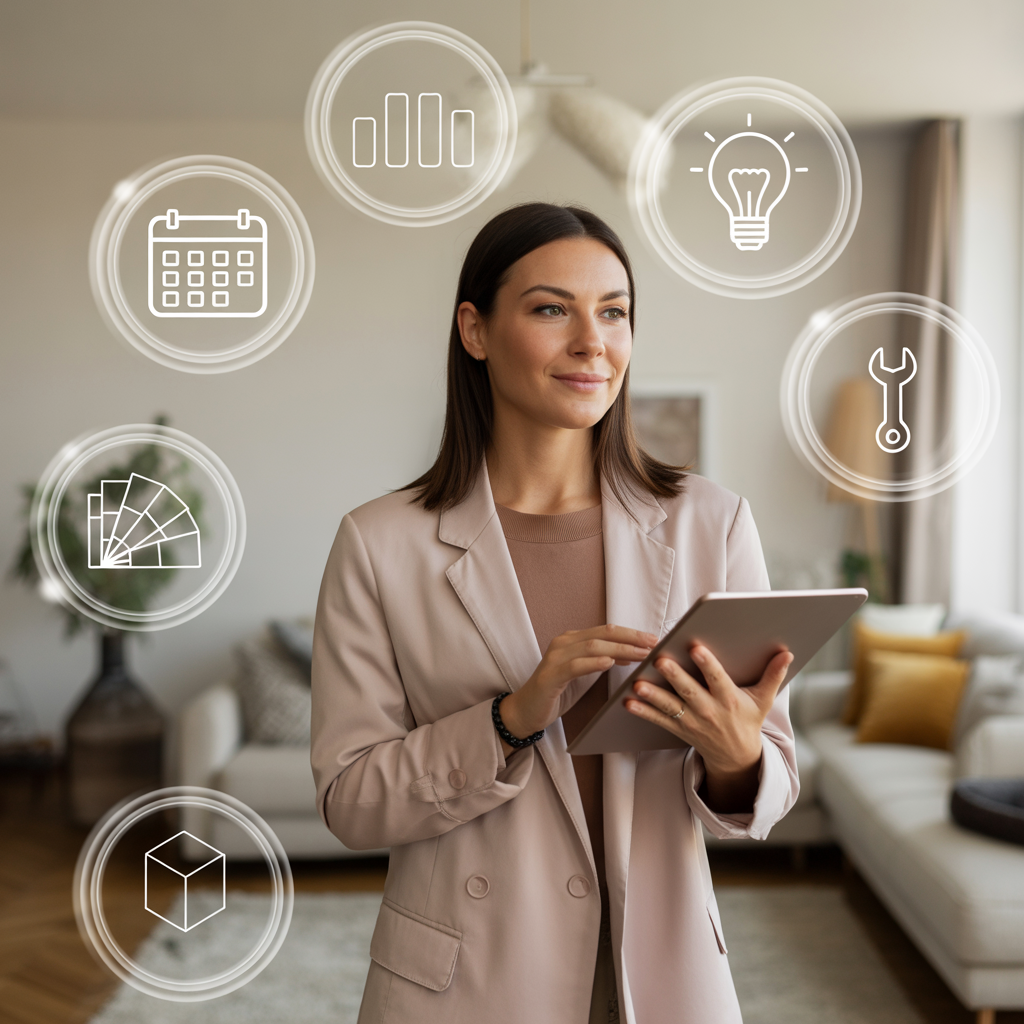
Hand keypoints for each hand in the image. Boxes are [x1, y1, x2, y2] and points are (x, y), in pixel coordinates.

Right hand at [498, 625, 656, 755]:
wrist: (525, 711)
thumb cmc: (556, 692)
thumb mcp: (583, 674)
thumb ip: (602, 661)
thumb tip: (629, 654)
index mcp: (572, 640)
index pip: (607, 631)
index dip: (631, 633)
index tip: (654, 639)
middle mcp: (563, 643)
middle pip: (603, 634)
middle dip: (631, 638)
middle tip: (654, 644)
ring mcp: (555, 658)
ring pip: (592, 647)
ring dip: (620, 650)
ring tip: (640, 655)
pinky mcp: (550, 676)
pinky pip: (574, 666)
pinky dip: (593, 663)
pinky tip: (609, 663)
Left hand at [624, 644, 792, 811]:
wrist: (737, 757)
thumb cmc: (748, 720)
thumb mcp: (763, 700)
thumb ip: (773, 675)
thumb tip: (787, 652)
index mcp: (730, 700)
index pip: (717, 679)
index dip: (707, 665)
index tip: (696, 648)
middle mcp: (710, 711)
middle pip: (690, 691)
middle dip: (674, 677)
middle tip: (659, 660)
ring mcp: (693, 722)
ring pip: (671, 707)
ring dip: (653, 696)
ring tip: (637, 684)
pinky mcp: (680, 729)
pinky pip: (659, 720)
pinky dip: (643, 712)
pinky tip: (628, 701)